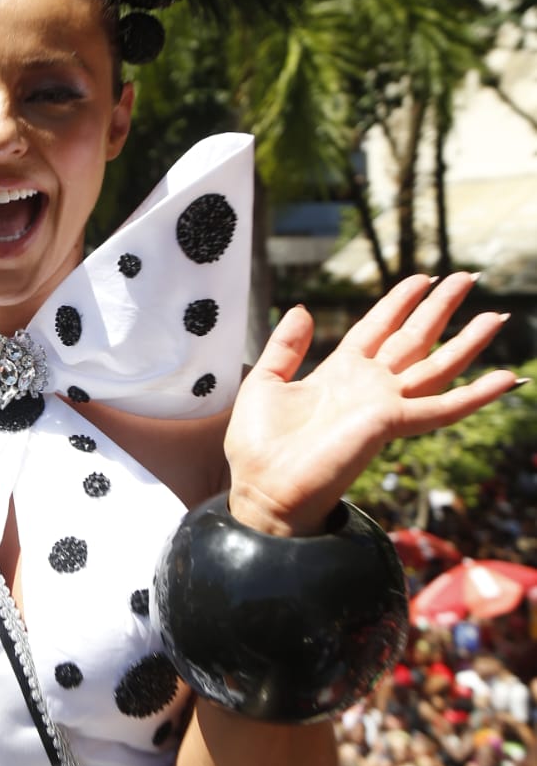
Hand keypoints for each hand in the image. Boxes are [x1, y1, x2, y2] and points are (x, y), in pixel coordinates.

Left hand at [224, 272, 515, 535]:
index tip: (422, 277)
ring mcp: (384, 405)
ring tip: (497, 314)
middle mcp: (368, 386)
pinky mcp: (392, 423)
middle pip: (413, 338)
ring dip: (467, 341)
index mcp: (339, 373)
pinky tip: (506, 378)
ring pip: (437, 366)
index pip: (378, 328)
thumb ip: (286, 346)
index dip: (400, 302)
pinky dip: (477, 395)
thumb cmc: (259, 446)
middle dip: (439, 307)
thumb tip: (302, 308)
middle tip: (467, 277)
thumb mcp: (266, 382)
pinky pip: (444, 407)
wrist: (262, 487)